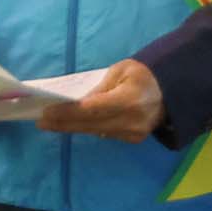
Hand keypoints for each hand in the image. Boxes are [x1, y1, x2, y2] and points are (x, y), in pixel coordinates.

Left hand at [36, 59, 164, 142]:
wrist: (172, 91)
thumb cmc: (142, 74)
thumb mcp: (120, 71)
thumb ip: (99, 88)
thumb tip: (77, 103)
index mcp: (129, 99)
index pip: (91, 110)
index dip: (67, 112)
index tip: (47, 112)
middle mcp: (132, 121)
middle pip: (90, 124)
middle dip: (63, 123)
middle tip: (40, 121)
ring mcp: (134, 133)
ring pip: (95, 131)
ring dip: (72, 127)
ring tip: (49, 123)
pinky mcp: (133, 139)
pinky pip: (104, 133)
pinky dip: (87, 128)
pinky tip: (70, 124)